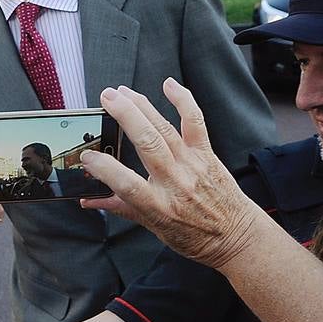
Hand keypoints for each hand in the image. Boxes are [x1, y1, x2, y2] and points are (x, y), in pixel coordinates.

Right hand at [79, 80, 259, 271]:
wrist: (235, 236)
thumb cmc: (194, 235)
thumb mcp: (154, 228)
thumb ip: (121, 208)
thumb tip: (88, 201)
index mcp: (159, 206)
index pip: (126, 184)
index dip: (104, 168)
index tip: (87, 157)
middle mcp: (176, 182)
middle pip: (147, 143)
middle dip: (124, 116)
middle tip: (105, 99)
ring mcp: (193, 165)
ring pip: (165, 128)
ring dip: (142, 105)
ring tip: (121, 92)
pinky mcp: (206, 154)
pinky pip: (195, 122)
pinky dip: (183, 100)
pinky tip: (168, 85)